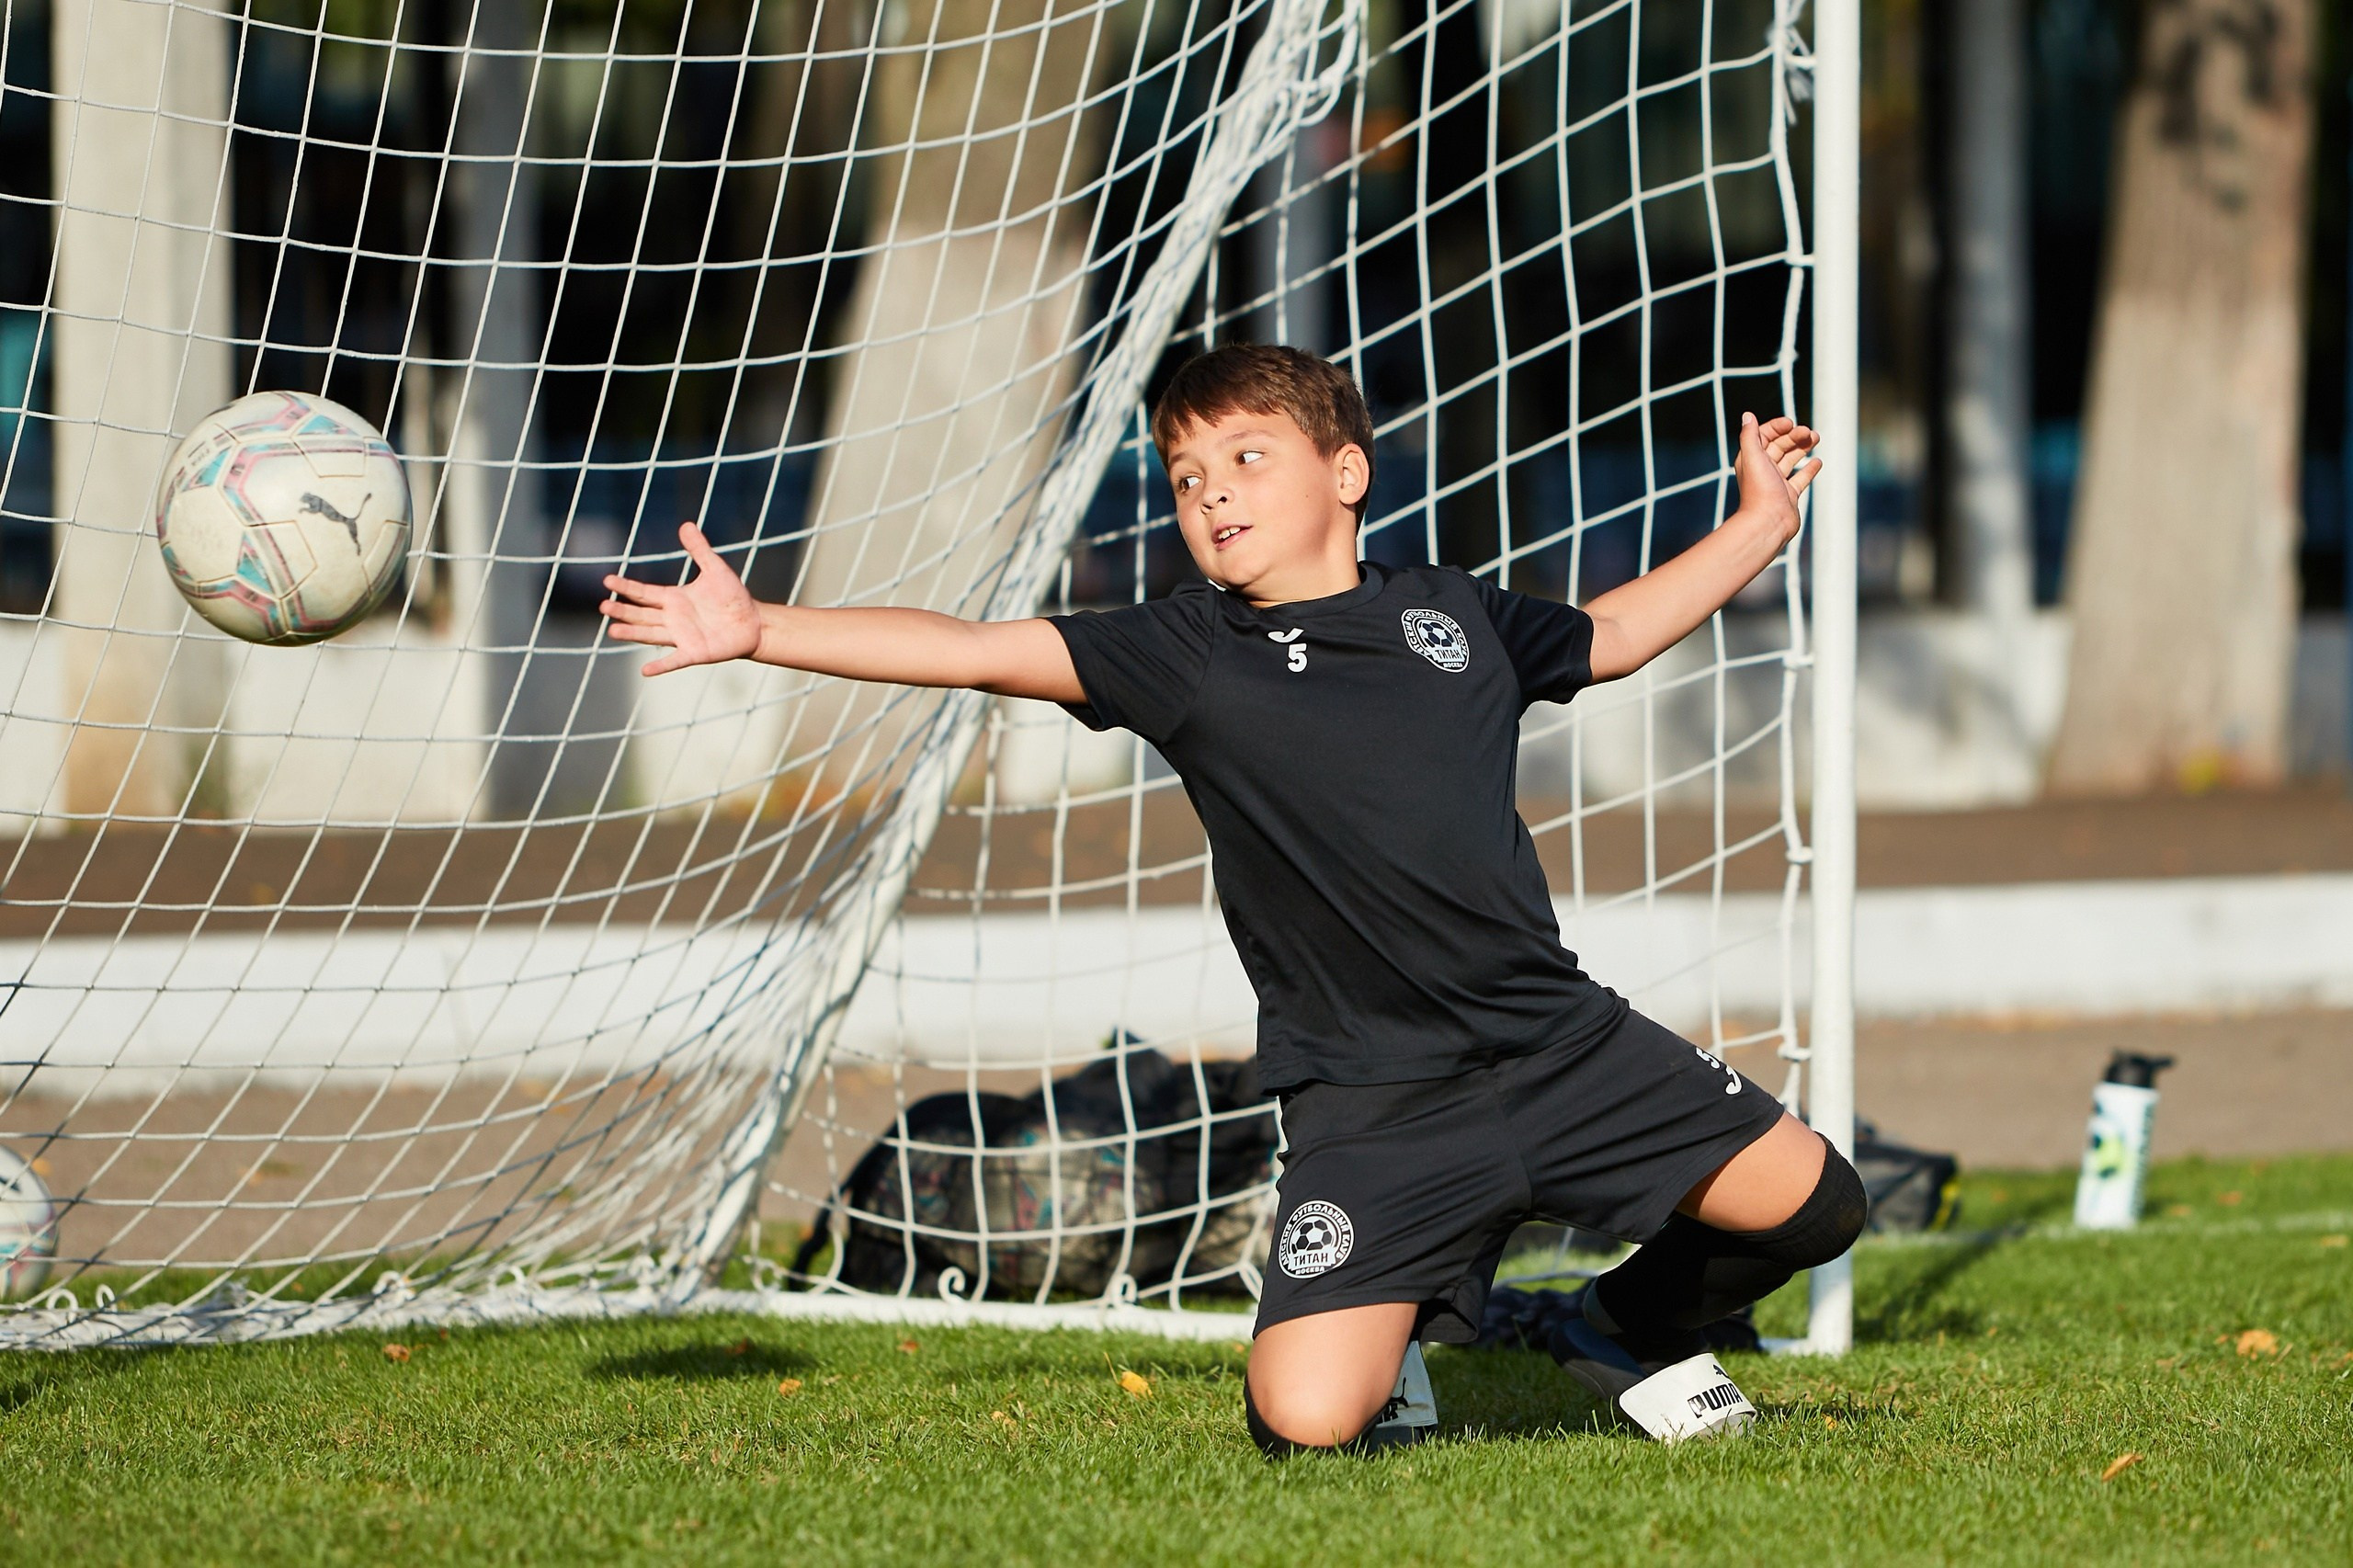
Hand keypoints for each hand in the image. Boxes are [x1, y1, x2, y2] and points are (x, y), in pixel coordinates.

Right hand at [598, 522, 763, 675]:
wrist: (753, 622)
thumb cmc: (733, 597)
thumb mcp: (715, 569)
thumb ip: (699, 549)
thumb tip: (686, 524)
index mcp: (673, 598)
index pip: (643, 593)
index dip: (626, 587)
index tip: (607, 580)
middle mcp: (672, 618)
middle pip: (641, 614)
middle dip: (623, 611)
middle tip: (603, 606)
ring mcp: (681, 637)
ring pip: (651, 634)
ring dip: (632, 634)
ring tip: (612, 631)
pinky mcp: (694, 653)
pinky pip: (674, 660)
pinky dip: (661, 666)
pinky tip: (645, 671)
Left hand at [1734, 412, 1822, 541]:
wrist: (1768, 523)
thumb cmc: (1759, 491)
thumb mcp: (1752, 457)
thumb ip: (1749, 435)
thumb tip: (1747, 415)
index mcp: (1751, 459)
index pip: (1764, 436)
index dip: (1777, 427)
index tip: (1791, 423)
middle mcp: (1763, 470)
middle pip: (1779, 446)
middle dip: (1795, 436)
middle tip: (1810, 433)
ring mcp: (1777, 483)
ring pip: (1790, 459)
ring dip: (1802, 447)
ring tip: (1816, 438)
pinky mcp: (1789, 495)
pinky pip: (1800, 479)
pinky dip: (1809, 469)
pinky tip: (1818, 461)